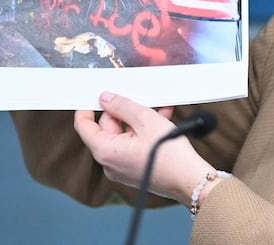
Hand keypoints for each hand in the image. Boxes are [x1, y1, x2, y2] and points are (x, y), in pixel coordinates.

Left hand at [74, 92, 214, 205]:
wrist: (190, 180)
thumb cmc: (169, 154)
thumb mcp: (145, 120)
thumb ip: (122, 106)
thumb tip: (105, 98)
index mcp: (105, 151)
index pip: (83, 126)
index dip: (87, 107)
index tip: (96, 94)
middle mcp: (109, 163)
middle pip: (107, 127)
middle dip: (123, 111)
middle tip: (140, 98)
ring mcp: (122, 167)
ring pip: (123, 134)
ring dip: (138, 119)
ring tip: (158, 108)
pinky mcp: (135, 169)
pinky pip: (133, 144)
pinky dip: (144, 132)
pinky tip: (162, 119)